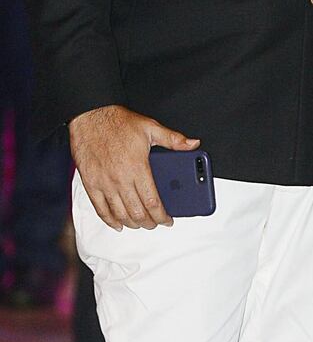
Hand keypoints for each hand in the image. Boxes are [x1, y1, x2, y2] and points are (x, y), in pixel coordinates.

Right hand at [69, 104, 199, 230]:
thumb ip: (173, 139)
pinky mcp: (91, 184)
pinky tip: (117, 223)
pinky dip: (109, 221)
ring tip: (141, 223)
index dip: (162, 216)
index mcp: (138, 167)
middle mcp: (120, 179)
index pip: (153, 201)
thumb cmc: (120, 122)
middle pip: (137, 212)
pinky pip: (100, 209)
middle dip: (149, 223)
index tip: (167, 220)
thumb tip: (193, 144)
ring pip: (120, 214)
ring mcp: (104, 183)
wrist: (92, 116)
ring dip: (132, 224)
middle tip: (156, 222)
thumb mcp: (151, 127)